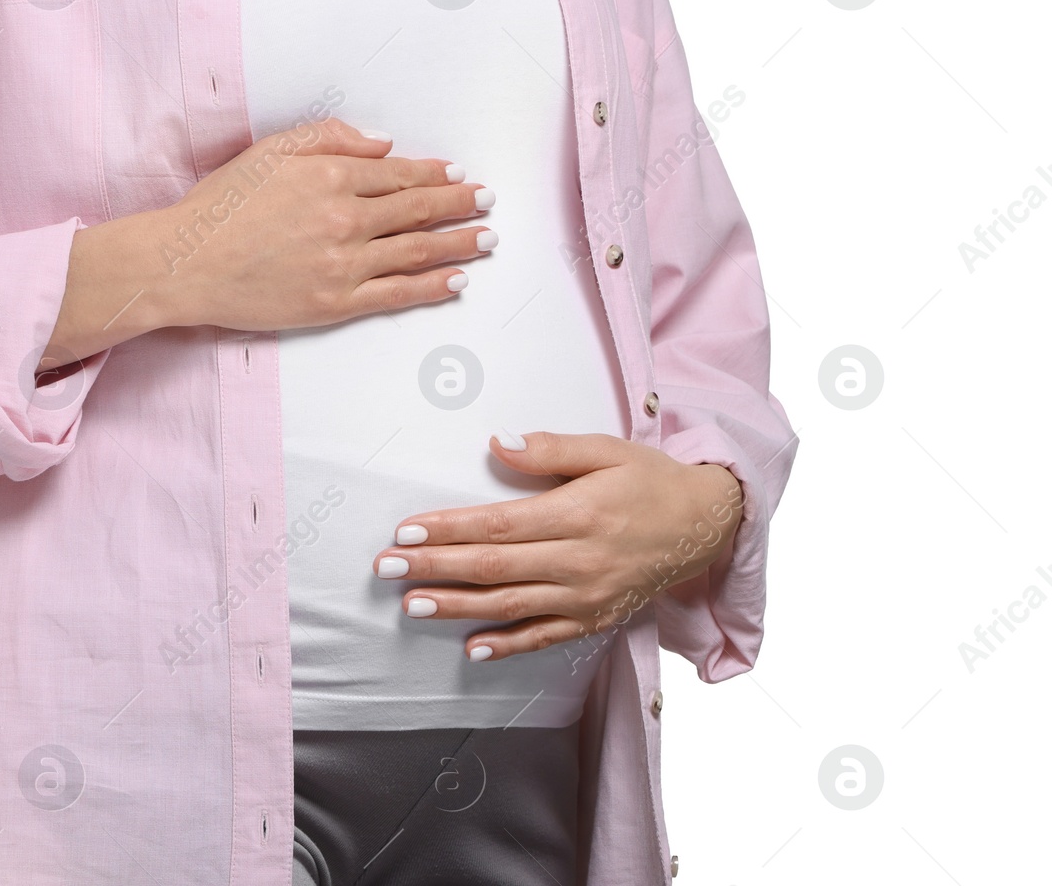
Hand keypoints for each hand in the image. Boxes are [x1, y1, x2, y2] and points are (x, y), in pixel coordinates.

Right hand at [46, 117, 496, 363]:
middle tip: (489, 201)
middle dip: (459, 205)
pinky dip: (432, 287)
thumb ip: (329, 137)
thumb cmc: (219, 206)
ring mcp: (343, 264)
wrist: (184, 263)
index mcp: (330, 175)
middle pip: (417, 210)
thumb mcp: (269, 150)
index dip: (435, 175)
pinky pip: (397, 294)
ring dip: (458, 244)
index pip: (398, 174)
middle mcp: (345, 218)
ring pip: (416, 251)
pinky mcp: (335, 303)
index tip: (459, 175)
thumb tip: (384, 143)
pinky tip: (456, 281)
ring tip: (487, 239)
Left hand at [372, 432, 743, 661]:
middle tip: (387, 568)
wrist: (705, 525)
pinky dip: (508, 646)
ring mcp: (588, 597)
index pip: (498, 525)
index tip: (406, 530)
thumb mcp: (606, 449)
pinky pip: (546, 638)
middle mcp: (579, 562)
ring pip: (510, 606)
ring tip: (412, 605)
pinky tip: (473, 648)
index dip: (448, 529)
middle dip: (434, 568)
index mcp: (577, 515)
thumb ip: (550, 449)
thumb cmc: (649, 480)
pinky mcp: (596, 620)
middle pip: (493, 568)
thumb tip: (498, 443)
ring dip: (456, 608)